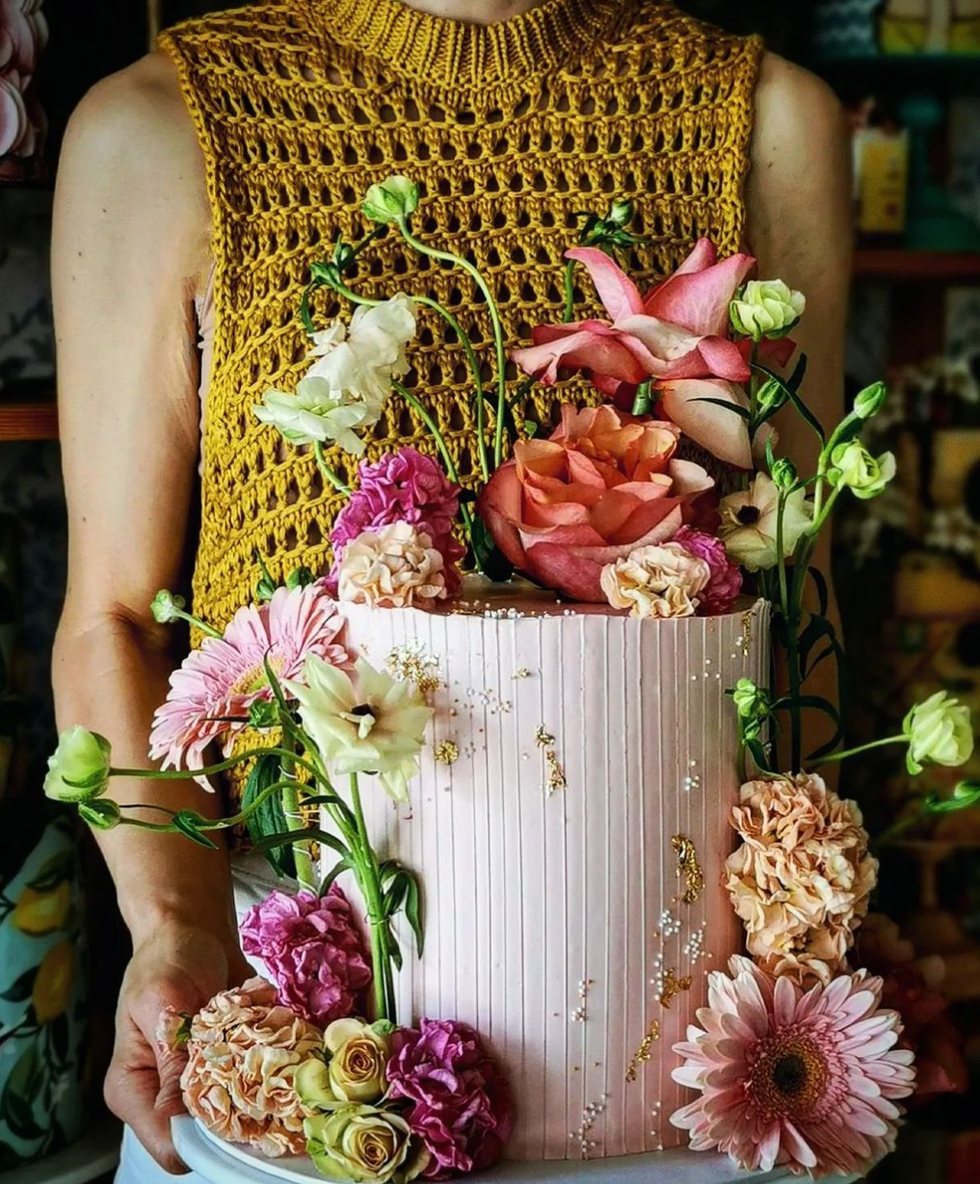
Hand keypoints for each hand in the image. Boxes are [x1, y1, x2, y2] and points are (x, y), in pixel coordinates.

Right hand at [104, 922, 252, 1173]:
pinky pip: (258, 1083)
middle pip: (208, 1135)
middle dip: (242, 1106)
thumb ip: (170, 1057)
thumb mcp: (164, 1000)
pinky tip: (276, 1033)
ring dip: (264, 1080)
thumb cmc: (169, 959)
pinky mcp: (228, 1068)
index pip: (167, 1145)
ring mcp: (200, 1084)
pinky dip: (273, 1060)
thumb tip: (175, 1116)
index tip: (240, 1102)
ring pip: (241, 1112)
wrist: (195, 932)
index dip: (205, 1135)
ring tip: (270, 1042)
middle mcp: (165, 1097)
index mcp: (133, 1090)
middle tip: (265, 1067)